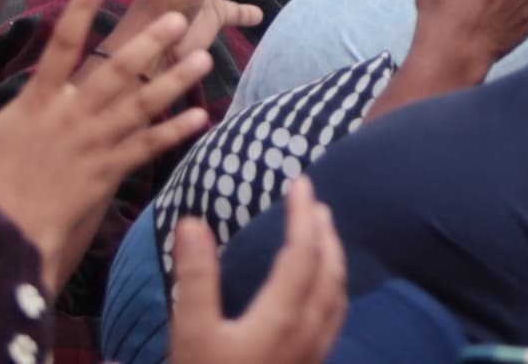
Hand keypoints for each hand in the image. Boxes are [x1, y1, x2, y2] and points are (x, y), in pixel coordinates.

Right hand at [0, 0, 213, 290]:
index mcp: (37, 103)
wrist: (1, 237)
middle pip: (115, 74)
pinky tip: (199, 116)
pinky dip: (173, 133)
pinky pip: (145, 149)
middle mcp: (71, 119)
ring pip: (140, 108)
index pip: (61, 47)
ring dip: (174, 83)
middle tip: (179, 16)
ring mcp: (93, 146)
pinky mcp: (107, 173)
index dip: (79, 11)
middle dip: (149, 45)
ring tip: (205, 58)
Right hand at [167, 190, 345, 363]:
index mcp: (282, 316)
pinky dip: (332, 292)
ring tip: (324, 240)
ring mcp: (314, 354)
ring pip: (337, 298)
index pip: (303, 252)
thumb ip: (195, 280)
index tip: (300, 181)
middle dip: (324, 234)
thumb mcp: (191, 335)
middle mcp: (308, 332)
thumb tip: (193, 223)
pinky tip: (320, 296)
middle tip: (314, 205)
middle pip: (329, 272)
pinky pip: (333, 321)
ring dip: (333, 261)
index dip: (303, 213)